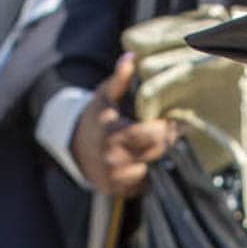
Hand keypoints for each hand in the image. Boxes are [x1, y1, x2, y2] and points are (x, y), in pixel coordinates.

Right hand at [70, 53, 177, 198]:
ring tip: (148, 146)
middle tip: (167, 130)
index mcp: (112, 133)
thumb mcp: (105, 95)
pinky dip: (142, 174)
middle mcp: (113, 158)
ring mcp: (113, 177)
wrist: (73, 145)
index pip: (152, 134)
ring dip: (152, 158)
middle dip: (163, 140)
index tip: (173, 120)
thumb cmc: (95, 117)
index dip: (166, 127)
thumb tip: (130, 58)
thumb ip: (119, 78)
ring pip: (150, 169)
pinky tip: (136, 160)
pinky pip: (140, 185)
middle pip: (155, 152)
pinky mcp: (115, 189)